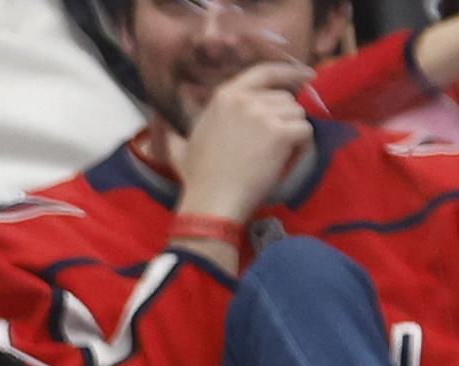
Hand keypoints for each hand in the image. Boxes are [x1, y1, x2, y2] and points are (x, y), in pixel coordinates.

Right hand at [177, 58, 317, 222]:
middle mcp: (245, 99)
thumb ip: (172, 131)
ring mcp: (264, 115)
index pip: (265, 71)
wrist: (212, 201)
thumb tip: (153, 119)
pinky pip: (305, 132)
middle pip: (285, 98)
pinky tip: (284, 160)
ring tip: (274, 155)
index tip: (304, 76)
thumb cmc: (197, 178)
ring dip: (292, 133)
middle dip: (283, 119)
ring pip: (297, 114)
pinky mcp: (281, 133)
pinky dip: (301, 147)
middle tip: (270, 144)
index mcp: (224, 96)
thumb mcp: (180, 147)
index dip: (288, 72)